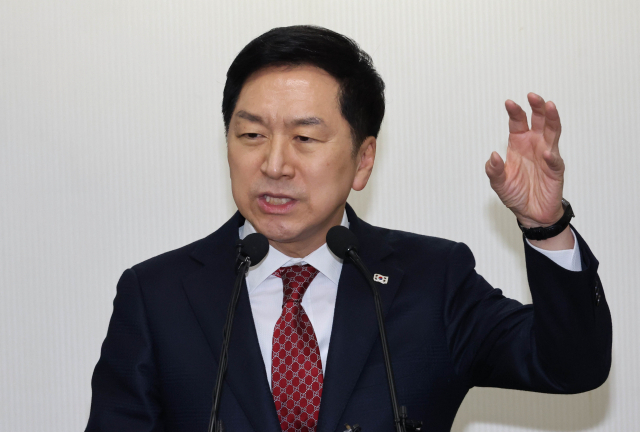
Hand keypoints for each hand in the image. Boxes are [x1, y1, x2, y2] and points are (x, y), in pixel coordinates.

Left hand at [485, 93, 564, 227]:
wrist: (530, 213)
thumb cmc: (515, 194)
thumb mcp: (498, 183)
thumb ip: (493, 170)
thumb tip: (494, 156)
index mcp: (519, 144)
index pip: (518, 122)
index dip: (515, 112)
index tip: (509, 102)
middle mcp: (534, 145)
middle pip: (539, 121)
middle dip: (537, 107)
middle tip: (533, 96)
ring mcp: (547, 156)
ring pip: (552, 132)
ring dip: (551, 119)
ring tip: (549, 107)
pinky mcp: (555, 170)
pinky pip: (555, 161)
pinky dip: (551, 157)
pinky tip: (547, 153)